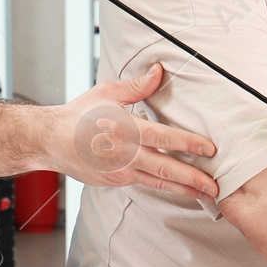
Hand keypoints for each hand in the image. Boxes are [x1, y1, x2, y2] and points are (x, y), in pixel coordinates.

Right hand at [46, 63, 219, 198]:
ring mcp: (120, 171)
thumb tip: (160, 71)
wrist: (50, 140)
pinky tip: (179, 188)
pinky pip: (144, 183)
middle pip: (165, 169)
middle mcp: (125, 154)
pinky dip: (163, 187)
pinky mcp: (115, 181)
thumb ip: (138, 86)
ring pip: (157, 182)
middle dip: (193, 179)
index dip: (189, 144)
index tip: (210, 149)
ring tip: (205, 195)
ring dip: (183, 189)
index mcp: (127, 130)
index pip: (164, 139)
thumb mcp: (108, 93)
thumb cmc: (80, 114)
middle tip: (216, 186)